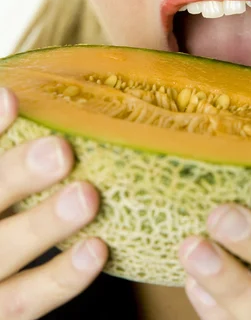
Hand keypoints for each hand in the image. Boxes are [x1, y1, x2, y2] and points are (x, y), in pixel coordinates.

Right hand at [0, 87, 107, 318]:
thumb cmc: (7, 212)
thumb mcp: (7, 181)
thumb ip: (15, 157)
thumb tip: (28, 98)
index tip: (12, 97)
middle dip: (17, 174)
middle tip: (60, 150)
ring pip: (3, 253)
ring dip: (44, 225)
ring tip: (86, 197)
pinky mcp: (2, 312)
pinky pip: (27, 301)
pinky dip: (62, 277)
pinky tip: (96, 249)